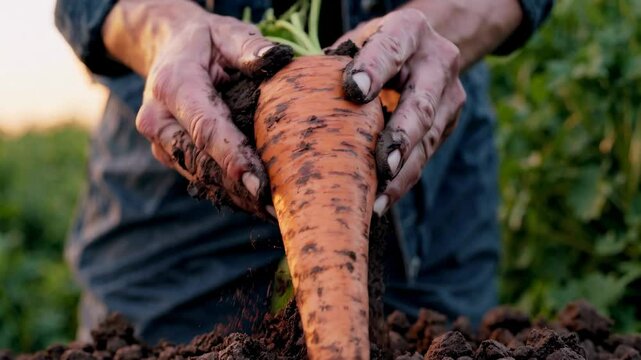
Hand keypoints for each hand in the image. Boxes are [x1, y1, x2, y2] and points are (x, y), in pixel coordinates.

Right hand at [103, 0, 289, 215]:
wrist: (167, 48)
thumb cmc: (204, 42)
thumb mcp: (226, 32)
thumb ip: (248, 46)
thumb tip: (275, 60)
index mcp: (173, 86)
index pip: (205, 129)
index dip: (232, 158)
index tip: (258, 185)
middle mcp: (158, 119)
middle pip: (202, 162)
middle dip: (238, 189)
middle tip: (276, 210)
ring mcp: (160, 141)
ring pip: (199, 176)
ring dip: (235, 197)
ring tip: (272, 213)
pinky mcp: (169, 154)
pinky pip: (198, 176)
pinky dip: (227, 191)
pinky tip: (255, 205)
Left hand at [334, 8, 465, 215]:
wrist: (420, 51)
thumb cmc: (371, 48)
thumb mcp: (356, 43)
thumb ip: (336, 65)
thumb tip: (291, 99)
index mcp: (409, 30)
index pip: (392, 47)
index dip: (374, 69)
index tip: (353, 92)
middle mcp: (437, 60)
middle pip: (421, 103)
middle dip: (401, 136)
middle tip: (382, 164)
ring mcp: (449, 95)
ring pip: (428, 139)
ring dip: (401, 173)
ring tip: (378, 198)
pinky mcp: (449, 123)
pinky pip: (425, 158)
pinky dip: (401, 182)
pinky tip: (380, 202)